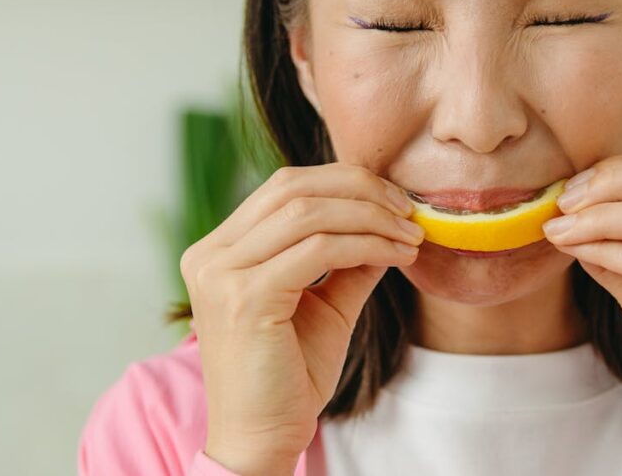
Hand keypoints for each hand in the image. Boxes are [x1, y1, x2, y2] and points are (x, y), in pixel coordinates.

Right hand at [179, 163, 423, 475]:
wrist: (263, 438)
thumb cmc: (289, 377)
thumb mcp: (325, 306)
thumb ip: (350, 262)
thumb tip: (391, 223)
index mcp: (220, 250)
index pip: (285, 187)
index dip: (344, 183)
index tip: (395, 200)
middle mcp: (210, 255)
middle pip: (293, 187)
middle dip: (361, 189)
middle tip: (408, 208)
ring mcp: (222, 274)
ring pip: (309, 212)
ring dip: (371, 217)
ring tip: (410, 233)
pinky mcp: (245, 298)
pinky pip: (320, 250)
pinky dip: (367, 245)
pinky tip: (398, 255)